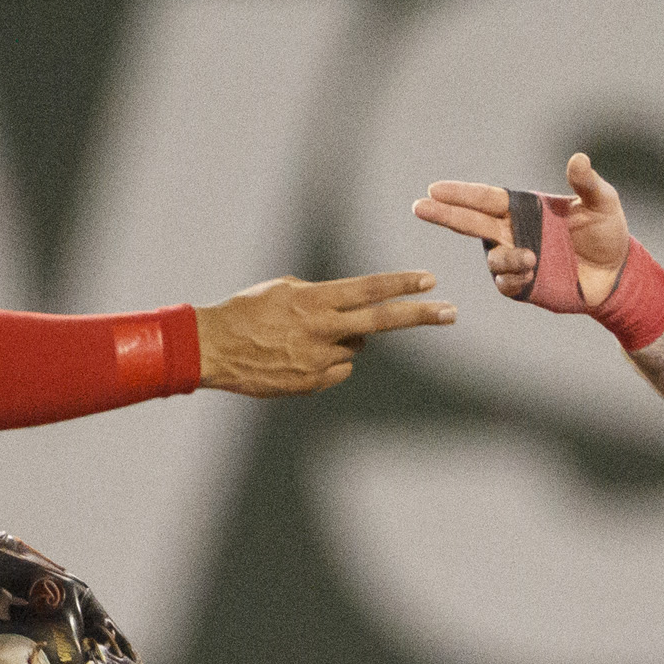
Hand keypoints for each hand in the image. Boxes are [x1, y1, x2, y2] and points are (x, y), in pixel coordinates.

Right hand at [192, 269, 453, 395]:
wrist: (212, 349)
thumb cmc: (246, 312)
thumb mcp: (283, 290)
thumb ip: (320, 296)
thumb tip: (348, 310)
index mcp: (314, 300)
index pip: (367, 289)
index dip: (401, 284)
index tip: (429, 279)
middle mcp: (321, 330)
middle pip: (381, 321)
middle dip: (420, 316)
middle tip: (451, 312)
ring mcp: (318, 360)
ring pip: (354, 347)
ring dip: (342, 339)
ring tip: (303, 336)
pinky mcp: (311, 383)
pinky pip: (337, 369)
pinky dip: (327, 362)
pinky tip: (297, 356)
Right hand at [412, 152, 634, 308]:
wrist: (617, 274)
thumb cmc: (607, 233)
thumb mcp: (602, 203)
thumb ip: (587, 183)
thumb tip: (578, 158)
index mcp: (524, 208)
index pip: (486, 198)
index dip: (460, 194)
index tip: (435, 189)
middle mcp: (514, 232)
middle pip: (471, 222)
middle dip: (445, 214)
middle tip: (420, 207)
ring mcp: (516, 259)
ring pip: (493, 257)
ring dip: (504, 257)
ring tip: (530, 257)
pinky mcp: (524, 285)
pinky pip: (505, 283)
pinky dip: (512, 277)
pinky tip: (531, 270)